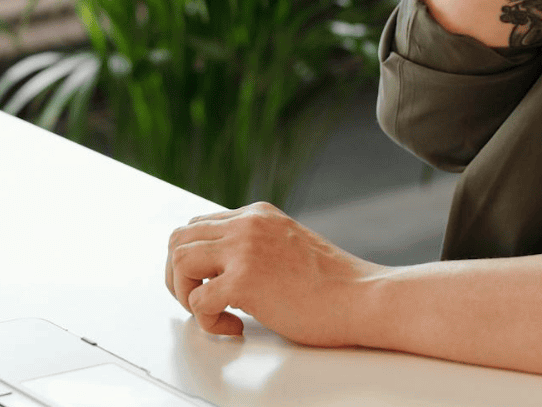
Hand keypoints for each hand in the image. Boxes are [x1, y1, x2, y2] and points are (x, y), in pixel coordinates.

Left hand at [165, 202, 380, 346]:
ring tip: (214, 312)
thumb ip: (255, 247)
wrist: (363, 298)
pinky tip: (235, 326)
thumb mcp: (286, 246)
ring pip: (179, 262)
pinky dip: (208, 321)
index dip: (191, 260)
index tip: (204, 284)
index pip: (197, 225)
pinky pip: (197, 301)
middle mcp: (247, 224)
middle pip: (178, 239)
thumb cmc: (333, 284)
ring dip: (186, 294)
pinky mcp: (246, 280)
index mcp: (257, 215)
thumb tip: (220, 270)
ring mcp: (245, 249)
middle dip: (178, 276)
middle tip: (199, 301)